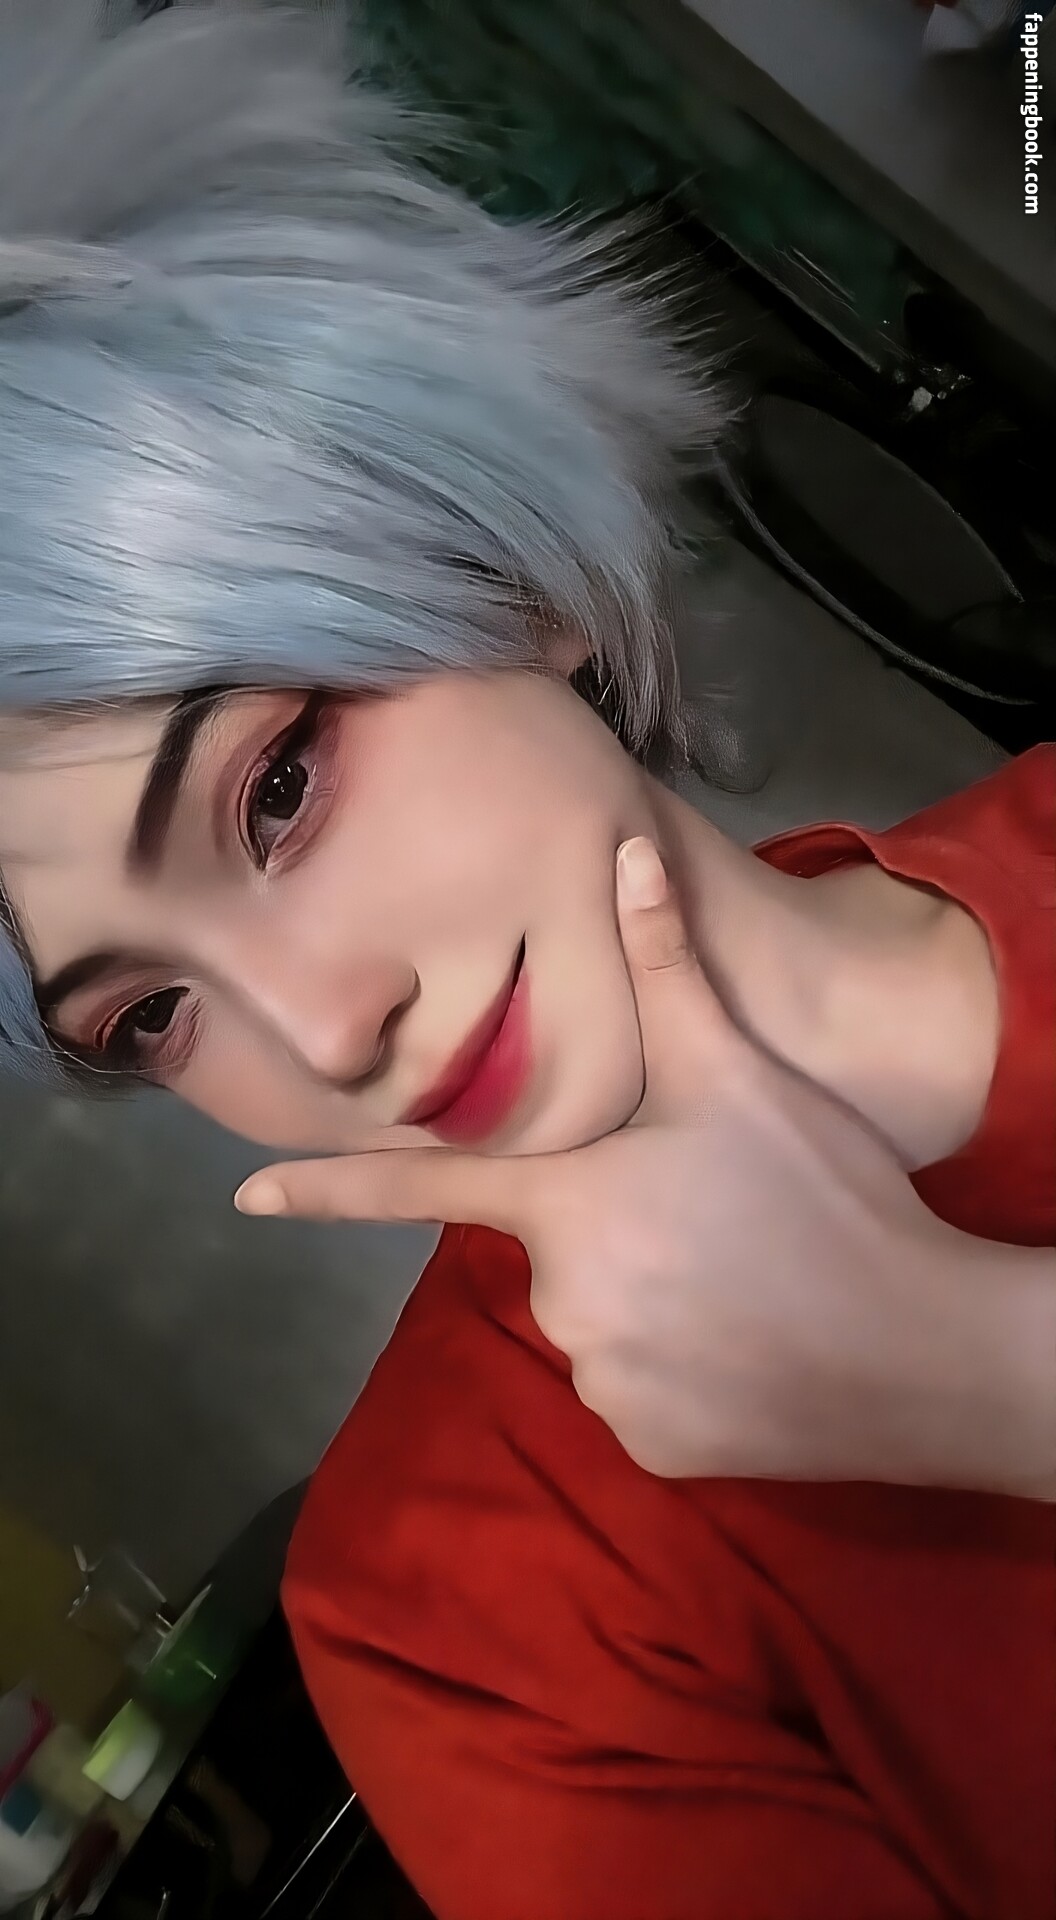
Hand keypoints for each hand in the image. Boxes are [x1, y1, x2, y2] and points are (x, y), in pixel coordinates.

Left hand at [235, 840, 1030, 1488]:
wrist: (925, 1349)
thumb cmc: (820, 1195)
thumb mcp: (740, 1073)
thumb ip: (665, 970)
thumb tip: (622, 852)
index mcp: (565, 1206)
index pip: (420, 1189)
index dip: (327, 1189)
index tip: (243, 1198)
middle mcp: (562, 1303)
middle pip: (555, 1251)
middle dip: (612, 1227)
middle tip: (714, 1213)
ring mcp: (604, 1388)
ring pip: (602, 1323)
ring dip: (652, 1298)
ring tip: (748, 1279)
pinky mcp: (653, 1454)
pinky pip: (642, 1393)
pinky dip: (682, 1369)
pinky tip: (751, 1346)